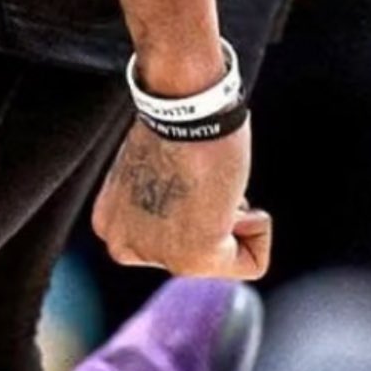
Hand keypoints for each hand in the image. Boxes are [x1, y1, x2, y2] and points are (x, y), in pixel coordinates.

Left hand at [92, 125, 271, 280]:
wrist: (183, 108)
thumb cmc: (176, 123)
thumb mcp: (155, 172)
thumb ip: (162, 201)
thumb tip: (191, 212)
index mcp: (111, 223)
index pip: (171, 236)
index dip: (197, 202)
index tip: (187, 174)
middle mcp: (124, 246)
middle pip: (198, 249)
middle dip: (214, 215)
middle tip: (201, 179)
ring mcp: (158, 256)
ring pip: (226, 257)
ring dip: (232, 217)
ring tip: (211, 183)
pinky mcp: (193, 258)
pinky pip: (252, 262)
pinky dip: (259, 230)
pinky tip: (232, 195)